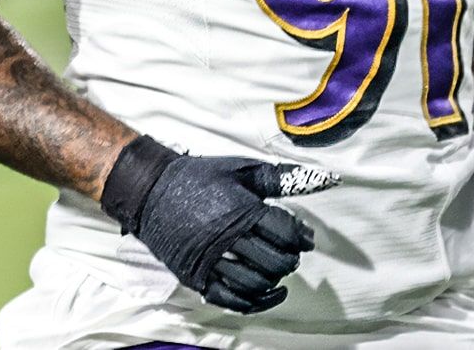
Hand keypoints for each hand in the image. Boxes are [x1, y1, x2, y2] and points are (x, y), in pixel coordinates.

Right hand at [100, 137, 337, 312]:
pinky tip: (269, 294)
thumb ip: (281, 179)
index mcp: (242, 211)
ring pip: (255, 283)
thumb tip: (323, 179)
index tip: (306, 238)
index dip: (302, 237)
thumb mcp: (241, 170)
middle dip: (290, 260)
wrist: (150, 190)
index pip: (285, 232)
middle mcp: (227, 239)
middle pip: (274, 262)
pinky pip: (231, 300)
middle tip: (291, 253)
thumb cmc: (199, 177)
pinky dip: (256, 302)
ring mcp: (210, 261)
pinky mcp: (196, 277)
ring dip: (274, 280)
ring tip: (278, 270)